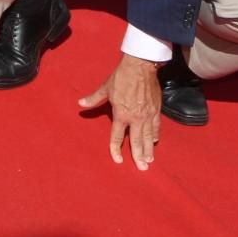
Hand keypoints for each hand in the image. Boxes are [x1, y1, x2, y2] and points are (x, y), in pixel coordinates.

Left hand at [79, 55, 162, 170]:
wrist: (140, 68)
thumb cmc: (121, 77)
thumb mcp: (105, 88)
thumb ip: (94, 99)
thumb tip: (80, 104)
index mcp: (121, 114)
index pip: (117, 136)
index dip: (116, 149)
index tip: (118, 160)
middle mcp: (135, 118)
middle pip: (136, 141)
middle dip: (138, 156)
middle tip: (142, 168)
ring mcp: (147, 115)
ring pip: (148, 137)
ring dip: (148, 150)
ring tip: (149, 160)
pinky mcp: (156, 110)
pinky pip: (156, 127)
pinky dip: (155, 135)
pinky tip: (154, 141)